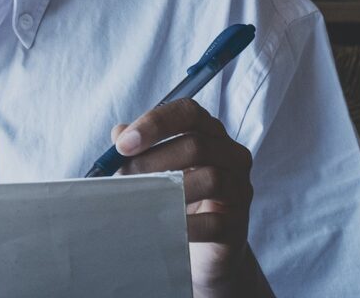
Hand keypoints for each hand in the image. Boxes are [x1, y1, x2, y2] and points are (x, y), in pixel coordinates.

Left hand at [111, 98, 271, 297]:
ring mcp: (240, 189)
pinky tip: (163, 226)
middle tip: (123, 176)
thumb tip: (118, 134)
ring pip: (210, 179)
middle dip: (152, 160)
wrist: (203, 246)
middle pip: (196, 145)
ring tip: (140, 200)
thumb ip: (139, 147)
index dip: (155, 124)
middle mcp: (231, 155)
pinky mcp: (238, 224)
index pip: (188, 113)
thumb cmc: (176, 195)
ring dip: (169, 190)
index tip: (123, 145)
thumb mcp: (156, 166)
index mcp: (209, 132)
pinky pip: (214, 222)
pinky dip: (185, 224)